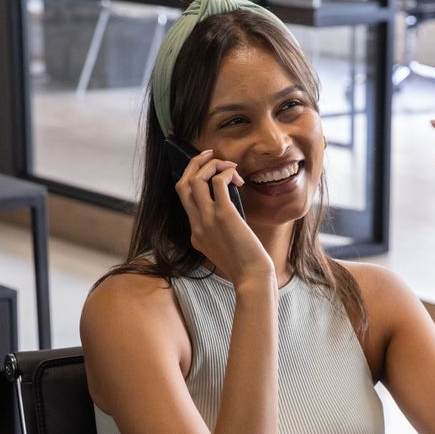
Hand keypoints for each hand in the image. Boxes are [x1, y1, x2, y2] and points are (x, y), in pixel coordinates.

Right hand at [174, 149, 273, 285]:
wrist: (252, 278)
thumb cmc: (245, 266)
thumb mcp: (223, 250)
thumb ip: (219, 232)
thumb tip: (228, 210)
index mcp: (195, 234)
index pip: (185, 200)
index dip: (193, 180)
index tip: (207, 171)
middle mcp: (197, 225)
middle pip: (182, 185)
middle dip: (193, 165)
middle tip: (209, 154)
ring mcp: (208, 220)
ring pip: (195, 180)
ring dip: (209, 165)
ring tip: (228, 164)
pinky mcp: (224, 215)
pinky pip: (218, 182)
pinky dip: (225, 173)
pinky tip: (237, 177)